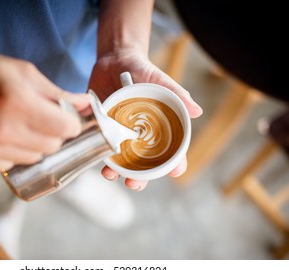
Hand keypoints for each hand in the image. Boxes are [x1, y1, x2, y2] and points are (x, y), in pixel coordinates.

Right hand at [0, 31, 89, 170]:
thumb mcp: (22, 71)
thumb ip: (56, 92)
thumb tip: (86, 105)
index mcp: (15, 102)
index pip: (64, 128)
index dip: (70, 123)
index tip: (67, 119)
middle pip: (51, 146)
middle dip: (54, 134)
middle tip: (43, 119)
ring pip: (33, 158)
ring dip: (34, 144)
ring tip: (19, 125)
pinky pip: (10, 164)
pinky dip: (13, 152)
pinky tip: (1, 135)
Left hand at [88, 48, 202, 190]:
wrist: (113, 59)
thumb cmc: (142, 69)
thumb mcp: (159, 79)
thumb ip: (176, 93)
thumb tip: (198, 111)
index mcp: (159, 127)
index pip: (171, 150)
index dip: (174, 164)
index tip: (176, 172)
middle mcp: (140, 135)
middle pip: (143, 164)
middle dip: (141, 179)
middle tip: (135, 184)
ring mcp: (121, 134)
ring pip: (121, 161)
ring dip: (117, 173)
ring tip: (111, 175)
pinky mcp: (103, 129)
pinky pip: (102, 147)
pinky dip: (100, 156)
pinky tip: (97, 161)